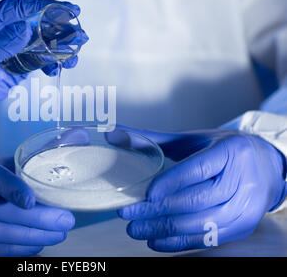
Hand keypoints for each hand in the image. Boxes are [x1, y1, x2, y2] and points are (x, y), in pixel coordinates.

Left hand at [0, 0, 80, 119]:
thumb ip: (1, 44)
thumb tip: (26, 28)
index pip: (22, 8)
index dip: (46, 7)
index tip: (69, 10)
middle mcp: (1, 32)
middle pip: (36, 25)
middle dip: (59, 30)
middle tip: (79, 36)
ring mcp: (9, 50)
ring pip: (40, 44)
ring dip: (58, 48)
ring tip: (73, 56)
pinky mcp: (14, 68)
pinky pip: (37, 62)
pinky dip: (49, 64)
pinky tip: (57, 68)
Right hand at [0, 153, 74, 256]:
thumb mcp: (10, 162)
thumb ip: (43, 151)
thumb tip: (82, 135)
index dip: (11, 188)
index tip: (31, 201)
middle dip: (35, 219)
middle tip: (65, 221)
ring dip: (29, 237)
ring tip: (58, 234)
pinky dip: (15, 250)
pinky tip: (36, 244)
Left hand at [107, 127, 286, 251]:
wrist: (264, 165)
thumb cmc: (219, 150)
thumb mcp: (190, 140)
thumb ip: (151, 138)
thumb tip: (111, 134)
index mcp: (230, 151)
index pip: (197, 169)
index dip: (170, 183)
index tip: (145, 195)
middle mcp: (243, 179)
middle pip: (196, 200)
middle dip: (158, 211)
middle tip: (127, 214)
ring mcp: (246, 206)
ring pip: (200, 224)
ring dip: (164, 230)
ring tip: (135, 229)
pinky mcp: (243, 226)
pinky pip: (208, 238)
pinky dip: (179, 242)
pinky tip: (155, 241)